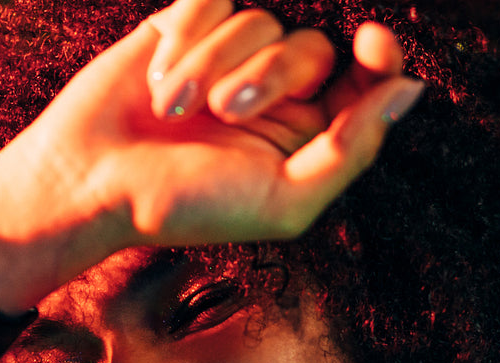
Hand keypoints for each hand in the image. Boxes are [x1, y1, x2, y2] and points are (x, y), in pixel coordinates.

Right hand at [0, 0, 422, 312]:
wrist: (90, 181)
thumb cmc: (185, 206)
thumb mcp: (284, 201)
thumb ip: (351, 150)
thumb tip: (409, 91)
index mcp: (307, 139)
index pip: (365, 82)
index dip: (378, 56)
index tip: (373, 44)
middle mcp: (276, 94)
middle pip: (314, 48)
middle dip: (269, 76)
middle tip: (223, 114)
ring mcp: (230, 57)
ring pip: (260, 19)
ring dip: (215, 64)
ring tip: (173, 109)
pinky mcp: (185, 27)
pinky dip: (190, 33)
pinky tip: (158, 74)